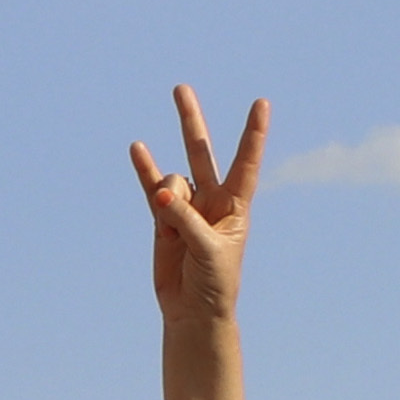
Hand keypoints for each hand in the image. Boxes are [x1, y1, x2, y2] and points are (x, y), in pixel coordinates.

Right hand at [134, 86, 264, 328]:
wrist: (194, 310)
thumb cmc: (215, 282)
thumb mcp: (208, 250)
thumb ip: (185, 219)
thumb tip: (161, 191)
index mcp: (236, 206)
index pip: (246, 163)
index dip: (253, 134)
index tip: (262, 103)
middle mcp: (211, 199)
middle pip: (201, 152)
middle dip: (190, 120)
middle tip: (181, 89)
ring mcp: (185, 206)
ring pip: (172, 181)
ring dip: (168, 200)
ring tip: (170, 224)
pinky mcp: (162, 218)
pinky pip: (150, 188)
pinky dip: (144, 169)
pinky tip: (138, 148)